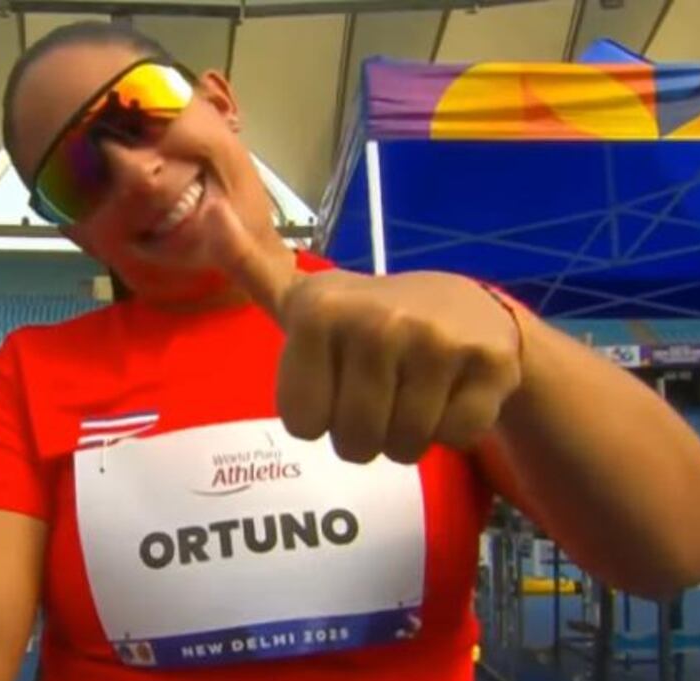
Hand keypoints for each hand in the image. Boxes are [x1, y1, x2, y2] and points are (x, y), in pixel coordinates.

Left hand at [202, 201, 522, 463]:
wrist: (466, 308)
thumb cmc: (365, 318)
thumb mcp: (304, 299)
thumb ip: (252, 270)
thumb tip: (210, 214)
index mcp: (319, 311)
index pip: (302, 425)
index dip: (321, 415)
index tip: (338, 378)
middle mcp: (376, 320)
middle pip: (353, 442)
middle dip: (366, 433)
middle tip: (381, 391)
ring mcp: (437, 341)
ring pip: (404, 447)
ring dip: (409, 434)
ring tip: (414, 390)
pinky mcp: (489, 362)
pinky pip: (456, 437)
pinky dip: (455, 429)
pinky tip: (452, 389)